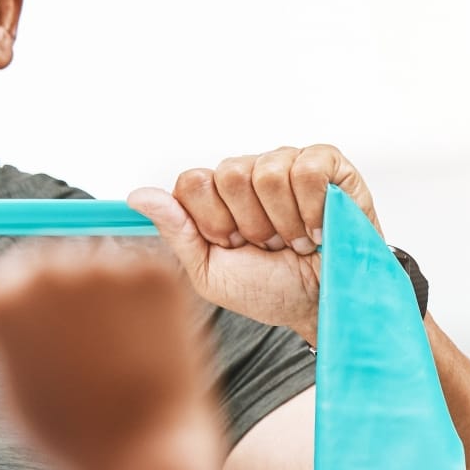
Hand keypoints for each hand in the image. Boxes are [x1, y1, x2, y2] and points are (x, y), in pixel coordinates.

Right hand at [0, 240, 221, 469]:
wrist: (142, 460)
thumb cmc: (74, 441)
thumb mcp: (11, 394)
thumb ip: (7, 343)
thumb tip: (12, 307)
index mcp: (4, 297)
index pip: (20, 268)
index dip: (45, 299)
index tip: (64, 327)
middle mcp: (50, 271)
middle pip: (65, 257)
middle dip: (83, 293)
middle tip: (103, 345)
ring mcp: (106, 267)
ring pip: (112, 265)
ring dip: (120, 296)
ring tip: (129, 357)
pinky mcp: (157, 275)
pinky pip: (152, 276)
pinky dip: (157, 304)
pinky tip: (156, 348)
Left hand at [142, 144, 383, 344]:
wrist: (323, 305)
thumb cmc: (271, 290)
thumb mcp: (211, 273)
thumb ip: (177, 231)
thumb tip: (139, 196)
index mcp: (220, 194)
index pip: (193, 181)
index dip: (212, 221)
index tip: (233, 246)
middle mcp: (252, 172)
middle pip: (228, 173)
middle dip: (250, 223)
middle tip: (269, 245)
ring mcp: (290, 164)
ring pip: (268, 171)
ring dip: (284, 222)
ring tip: (296, 241)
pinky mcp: (330, 166)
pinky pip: (308, 168)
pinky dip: (313, 208)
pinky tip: (318, 229)